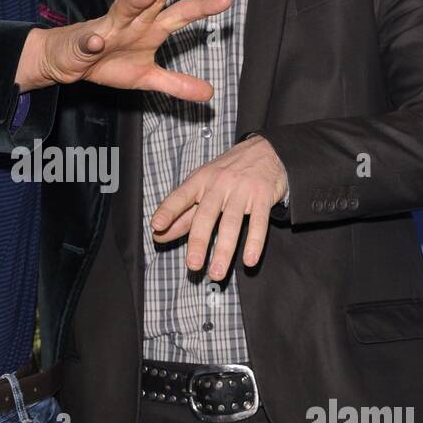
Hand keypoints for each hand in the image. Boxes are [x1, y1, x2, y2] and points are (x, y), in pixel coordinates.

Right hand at [16, 0, 230, 102]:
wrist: (70, 61)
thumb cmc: (109, 62)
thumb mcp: (147, 78)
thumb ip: (177, 84)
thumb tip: (210, 94)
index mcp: (151, 29)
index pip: (180, 14)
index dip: (202, 8)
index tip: (226, 1)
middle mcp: (133, 22)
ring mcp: (108, 30)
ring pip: (122, 10)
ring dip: (134, 1)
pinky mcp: (84, 43)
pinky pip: (89, 41)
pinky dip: (92, 41)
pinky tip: (97, 42)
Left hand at [150, 135, 286, 277]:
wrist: (266, 150)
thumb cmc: (227, 173)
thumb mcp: (203, 187)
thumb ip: (182, 213)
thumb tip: (158, 234)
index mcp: (200, 181)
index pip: (180, 196)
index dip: (168, 211)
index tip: (157, 225)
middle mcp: (219, 184)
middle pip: (206, 215)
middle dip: (198, 242)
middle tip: (192, 265)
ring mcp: (242, 190)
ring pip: (231, 223)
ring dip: (225, 250)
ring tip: (217, 272)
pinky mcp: (263, 196)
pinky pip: (259, 222)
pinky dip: (255, 242)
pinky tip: (249, 259)